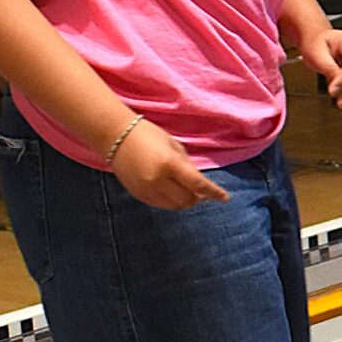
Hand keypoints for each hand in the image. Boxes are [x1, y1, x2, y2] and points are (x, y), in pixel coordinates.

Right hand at [111, 120, 227, 209]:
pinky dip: (172, 201)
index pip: (198, 185)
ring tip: (188, 190)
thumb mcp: (174, 146)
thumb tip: (200, 185)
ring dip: (186, 200)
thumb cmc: (148, 135)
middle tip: (203, 191)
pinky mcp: (138, 194)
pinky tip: (173, 191)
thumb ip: (188, 166)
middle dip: (199, 197)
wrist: (115, 136)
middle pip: (188, 199)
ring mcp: (146, 189)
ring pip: (175, 205)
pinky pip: (161, 205)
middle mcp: (157, 180)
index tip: (225, 198)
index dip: (214, 193)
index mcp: (169, 164)